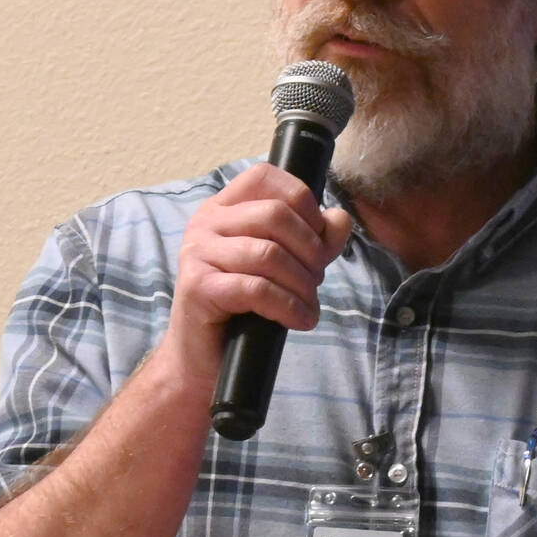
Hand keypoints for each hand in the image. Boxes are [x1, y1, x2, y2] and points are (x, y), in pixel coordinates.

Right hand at [156, 163, 352, 387]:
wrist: (200, 359)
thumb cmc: (241, 310)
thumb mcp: (282, 267)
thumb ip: (312, 239)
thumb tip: (339, 218)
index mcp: (222, 209)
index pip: (265, 176)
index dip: (301, 199)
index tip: (317, 236)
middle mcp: (205, 223)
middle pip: (275, 214)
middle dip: (310, 250)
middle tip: (315, 280)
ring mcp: (197, 254)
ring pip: (269, 254)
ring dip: (302, 284)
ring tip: (308, 305)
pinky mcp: (198, 288)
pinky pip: (257, 289)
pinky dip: (289, 307)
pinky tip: (299, 320)